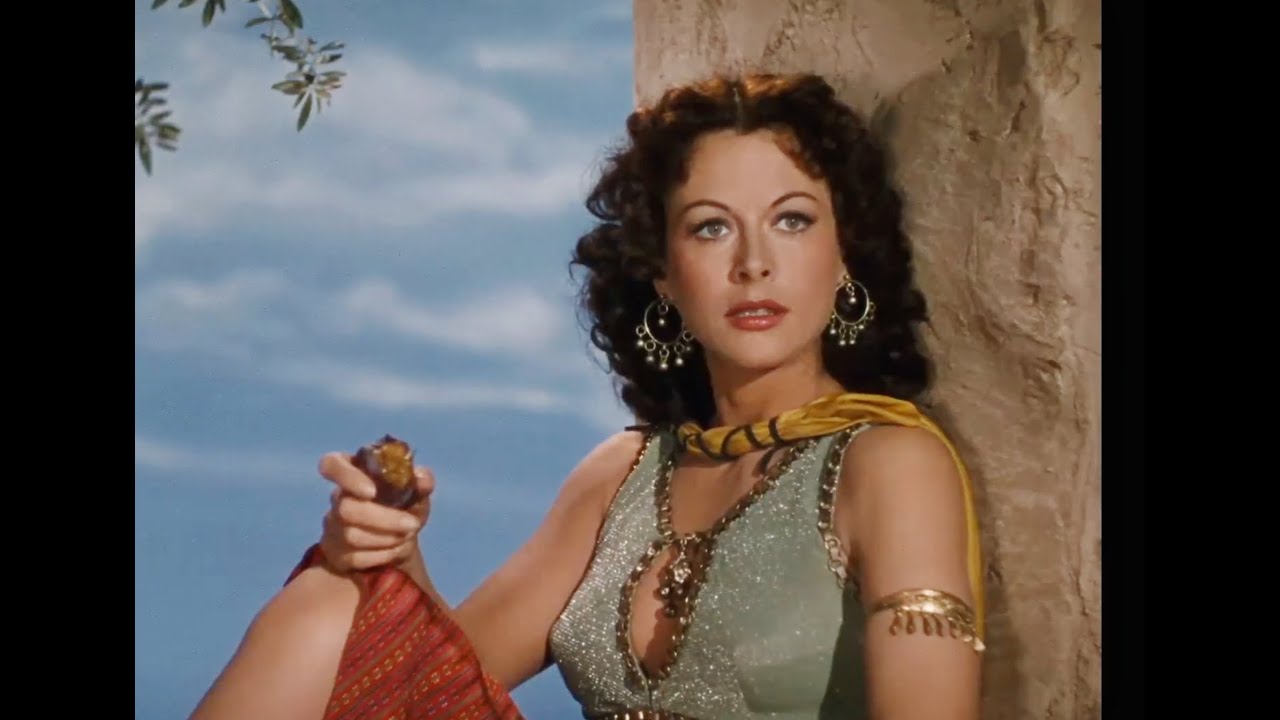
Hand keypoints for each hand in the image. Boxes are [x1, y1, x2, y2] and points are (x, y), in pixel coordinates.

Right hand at [316, 452, 435, 573]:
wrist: (400, 539)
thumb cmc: (405, 506)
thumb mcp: (418, 491)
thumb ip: (422, 481)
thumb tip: (422, 479)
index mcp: (354, 472)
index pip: (331, 464)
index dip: (347, 477)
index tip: (372, 492)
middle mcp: (338, 498)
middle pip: (346, 509)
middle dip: (384, 520)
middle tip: (413, 524)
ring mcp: (333, 526)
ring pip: (351, 536)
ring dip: (387, 538)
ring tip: (407, 536)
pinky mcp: (336, 553)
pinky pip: (355, 557)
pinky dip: (382, 555)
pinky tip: (396, 550)